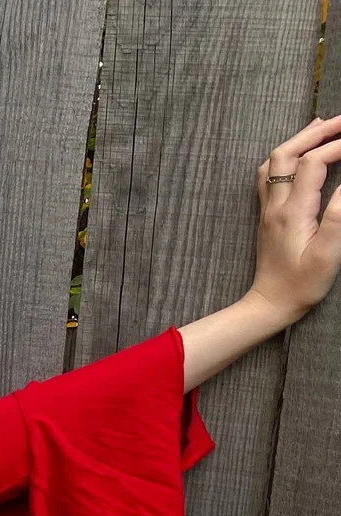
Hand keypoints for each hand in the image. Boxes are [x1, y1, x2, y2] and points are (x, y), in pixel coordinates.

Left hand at [249, 113, 340, 323]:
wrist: (269, 304)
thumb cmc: (301, 284)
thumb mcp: (328, 253)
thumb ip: (339, 216)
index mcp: (292, 212)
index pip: (314, 163)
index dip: (339, 146)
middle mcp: (275, 205)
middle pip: (288, 153)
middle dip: (318, 132)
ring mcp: (268, 208)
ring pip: (274, 161)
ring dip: (300, 139)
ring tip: (327, 126)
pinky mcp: (267, 215)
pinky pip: (269, 174)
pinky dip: (287, 154)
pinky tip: (302, 151)